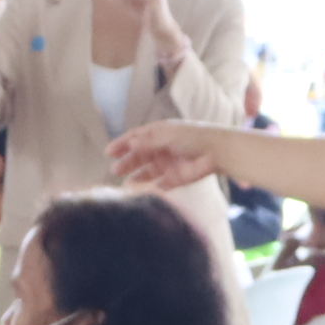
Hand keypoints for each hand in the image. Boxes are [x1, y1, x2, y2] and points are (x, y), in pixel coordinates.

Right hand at [108, 120, 224, 192]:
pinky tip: (143, 191)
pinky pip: (158, 185)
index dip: (121, 144)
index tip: (109, 152)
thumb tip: (130, 144)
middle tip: (115, 170)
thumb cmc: (192, 138)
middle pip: (138, 156)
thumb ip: (148, 141)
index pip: (136, 138)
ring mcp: (166, 164)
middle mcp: (160, 149)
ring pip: (145, 172)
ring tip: (126, 184)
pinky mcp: (174, 179)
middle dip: (126, 163)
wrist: (216, 152)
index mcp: (158, 134)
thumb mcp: (168, 136)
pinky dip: (151, 188)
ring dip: (135, 177)